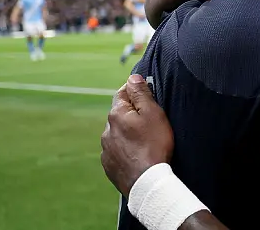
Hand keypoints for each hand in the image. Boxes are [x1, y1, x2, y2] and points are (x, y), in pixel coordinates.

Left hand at [100, 74, 173, 196]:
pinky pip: (116, 150)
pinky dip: (125, 149)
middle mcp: (107, 130)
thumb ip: (141, 93)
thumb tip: (132, 77)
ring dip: (128, 132)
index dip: (135, 90)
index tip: (147, 94)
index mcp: (116, 114)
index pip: (122, 92)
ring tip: (145, 140)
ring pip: (117, 133)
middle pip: (120, 114)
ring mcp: (106, 149)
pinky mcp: (109, 165)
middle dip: (132, 113)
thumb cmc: (154, 145)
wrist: (147, 182)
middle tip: (150, 120)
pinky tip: (138, 154)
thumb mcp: (153, 113)